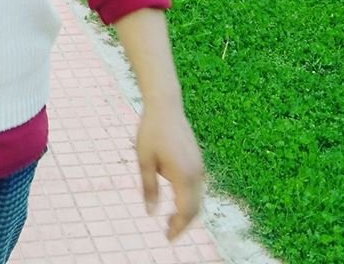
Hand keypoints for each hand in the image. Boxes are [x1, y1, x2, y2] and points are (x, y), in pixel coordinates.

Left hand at [136, 105, 204, 240]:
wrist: (165, 105)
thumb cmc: (151, 131)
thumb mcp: (144, 160)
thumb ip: (149, 188)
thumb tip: (151, 214)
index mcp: (183, 175)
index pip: (185, 211)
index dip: (178, 227)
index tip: (167, 238)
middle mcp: (196, 173)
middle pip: (195, 209)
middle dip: (184, 224)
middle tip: (169, 233)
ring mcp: (199, 166)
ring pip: (198, 199)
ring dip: (187, 212)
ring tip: (171, 221)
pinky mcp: (198, 160)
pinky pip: (197, 188)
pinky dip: (190, 199)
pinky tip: (176, 201)